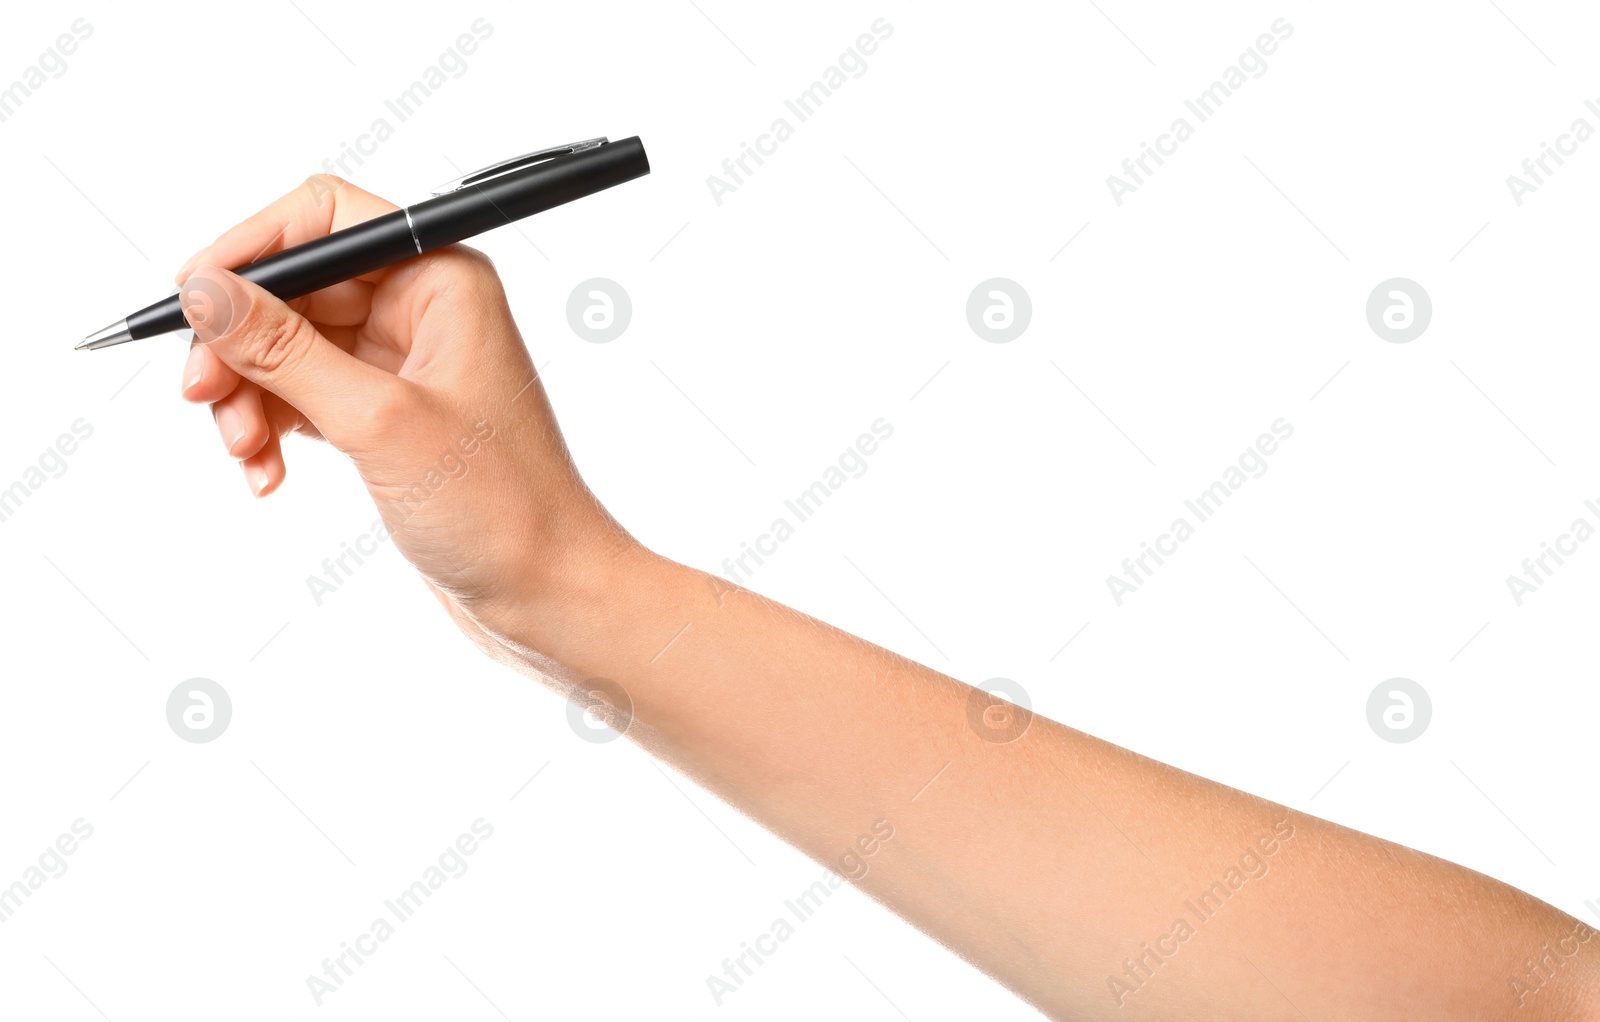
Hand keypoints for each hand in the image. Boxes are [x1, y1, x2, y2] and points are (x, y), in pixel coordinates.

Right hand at [176, 175, 635, 649]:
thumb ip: (284, 352)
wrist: (548, 593)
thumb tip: (205, 291)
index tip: (189, 300)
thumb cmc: (500, 508)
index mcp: (443, 281)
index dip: (248, 250)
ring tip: (244, 452)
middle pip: (294, 286)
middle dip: (238, 342)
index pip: (325, 217)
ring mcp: (403, 363)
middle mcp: (424, 309)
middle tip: (198, 396)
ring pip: (287, 346)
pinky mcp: (385, 414)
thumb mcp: (378, 423)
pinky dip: (272, 427)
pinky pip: (302, 395)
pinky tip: (266, 473)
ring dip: (248, 394)